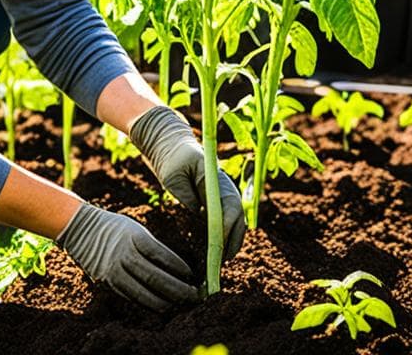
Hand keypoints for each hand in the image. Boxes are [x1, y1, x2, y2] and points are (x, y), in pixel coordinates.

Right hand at [56, 203, 197, 310]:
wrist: (80, 229)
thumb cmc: (115, 228)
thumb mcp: (135, 229)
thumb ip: (153, 247)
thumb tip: (178, 270)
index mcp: (133, 236)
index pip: (161, 255)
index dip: (179, 267)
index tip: (192, 275)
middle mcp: (123, 254)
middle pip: (155, 277)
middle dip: (178, 290)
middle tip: (194, 296)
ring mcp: (113, 270)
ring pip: (144, 293)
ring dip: (165, 302)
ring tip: (181, 305)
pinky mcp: (107, 282)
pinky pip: (131, 296)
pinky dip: (148, 303)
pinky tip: (161, 305)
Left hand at [129, 105, 244, 258]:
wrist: (173, 148)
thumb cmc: (172, 161)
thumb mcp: (173, 176)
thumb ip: (186, 195)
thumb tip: (199, 216)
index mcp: (217, 180)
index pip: (229, 209)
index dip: (226, 230)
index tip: (218, 248)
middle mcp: (226, 188)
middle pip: (238, 219)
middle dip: (233, 242)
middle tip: (221, 263)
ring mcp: (225, 195)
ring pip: (236, 222)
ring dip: (232, 242)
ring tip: (220, 263)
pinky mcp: (219, 201)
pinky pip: (228, 221)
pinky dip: (227, 237)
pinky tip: (218, 252)